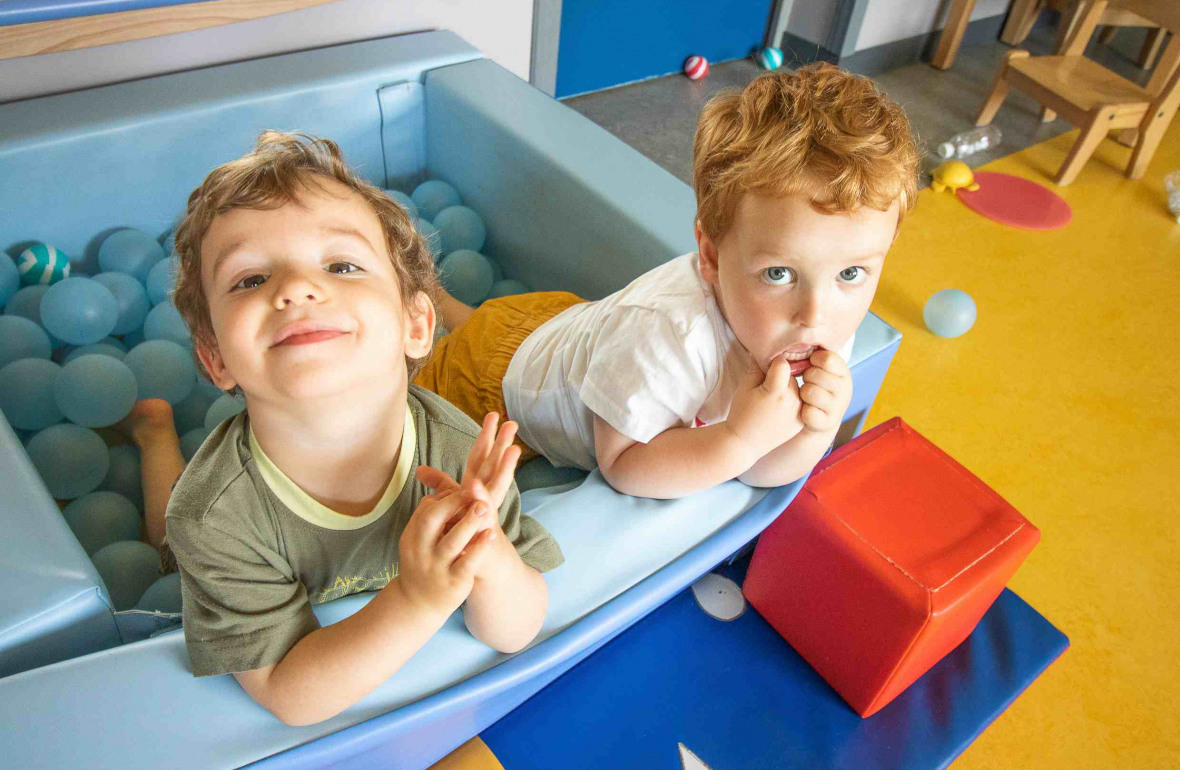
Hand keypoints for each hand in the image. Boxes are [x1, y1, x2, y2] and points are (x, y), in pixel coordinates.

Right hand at [397, 490, 494, 613]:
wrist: (418, 605)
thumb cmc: (424, 564)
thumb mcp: (420, 541)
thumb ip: (430, 516)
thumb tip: (441, 485)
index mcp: (412, 537)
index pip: (426, 509)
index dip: (446, 497)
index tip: (464, 491)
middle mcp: (420, 551)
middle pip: (432, 520)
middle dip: (453, 503)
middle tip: (474, 490)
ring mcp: (436, 567)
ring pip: (452, 542)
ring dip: (469, 522)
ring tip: (485, 507)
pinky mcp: (454, 581)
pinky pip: (468, 562)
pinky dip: (480, 547)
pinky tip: (492, 534)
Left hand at [416, 411, 518, 523]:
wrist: (479, 559)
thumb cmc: (463, 528)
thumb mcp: (451, 502)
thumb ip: (440, 484)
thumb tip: (419, 470)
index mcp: (477, 485)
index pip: (482, 456)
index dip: (486, 436)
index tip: (493, 415)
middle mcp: (486, 494)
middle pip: (494, 465)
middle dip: (503, 444)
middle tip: (512, 424)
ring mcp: (488, 510)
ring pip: (498, 485)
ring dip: (506, 467)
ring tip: (514, 449)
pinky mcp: (484, 527)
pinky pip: (484, 511)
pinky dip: (481, 498)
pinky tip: (477, 486)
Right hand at [725, 354, 803, 456]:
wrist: (744, 443)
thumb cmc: (741, 413)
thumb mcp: (745, 387)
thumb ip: (757, 367)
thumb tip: (765, 349)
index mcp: (777, 391)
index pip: (783, 363)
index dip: (772, 365)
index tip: (764, 373)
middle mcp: (793, 401)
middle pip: (791, 376)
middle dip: (781, 378)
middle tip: (766, 390)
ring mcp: (799, 412)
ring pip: (798, 388)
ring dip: (788, 389)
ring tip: (772, 403)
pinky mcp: (802, 421)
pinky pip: (801, 402)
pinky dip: (793, 402)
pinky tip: (779, 411)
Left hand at [798, 349, 852, 432]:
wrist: (821, 418)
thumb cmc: (816, 385)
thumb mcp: (820, 368)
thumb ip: (815, 354)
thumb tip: (805, 331)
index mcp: (843, 372)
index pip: (825, 358)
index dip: (813, 360)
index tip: (811, 364)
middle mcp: (845, 388)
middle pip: (813, 374)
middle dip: (805, 378)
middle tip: (808, 382)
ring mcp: (838, 406)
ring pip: (808, 392)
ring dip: (802, 394)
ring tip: (806, 395)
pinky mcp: (828, 422)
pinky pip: (807, 412)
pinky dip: (802, 411)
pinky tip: (806, 409)